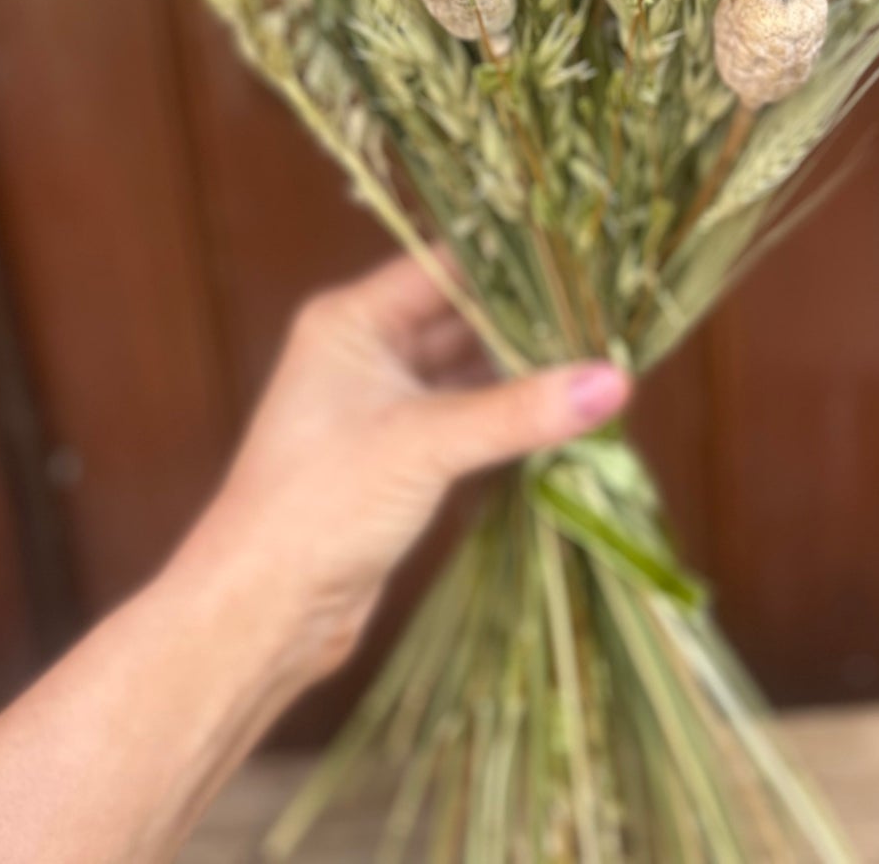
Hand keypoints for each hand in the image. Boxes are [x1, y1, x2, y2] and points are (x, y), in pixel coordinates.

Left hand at [175, 255, 631, 686]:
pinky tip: (568, 421)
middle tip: (609, 321)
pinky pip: (470, 423)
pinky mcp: (402, 461)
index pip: (445, 268)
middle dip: (531, 325)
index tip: (586, 263)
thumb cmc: (317, 506)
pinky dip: (512, 423)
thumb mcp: (425, 444)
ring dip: (526, 377)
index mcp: (351, 321)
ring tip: (604, 366)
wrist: (260, 614)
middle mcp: (366, 353)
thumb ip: (520, 411)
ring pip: (471, 375)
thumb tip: (617, 382)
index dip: (513, 263)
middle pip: (463, 320)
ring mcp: (384, 408)